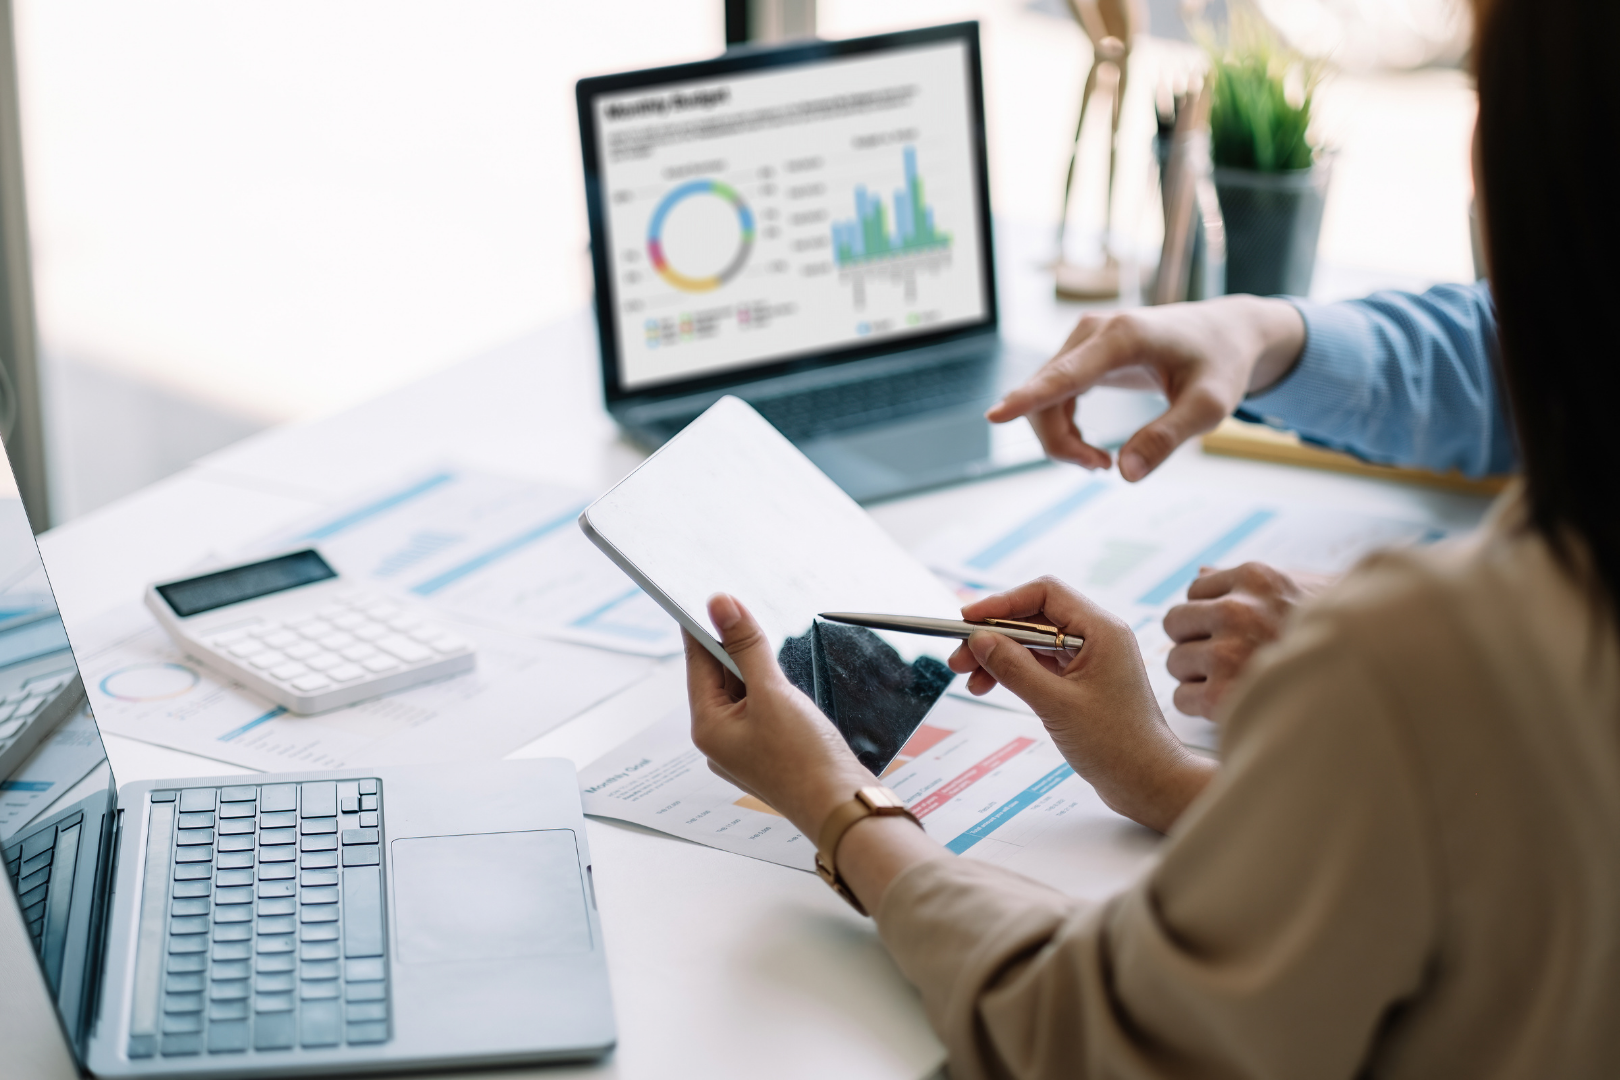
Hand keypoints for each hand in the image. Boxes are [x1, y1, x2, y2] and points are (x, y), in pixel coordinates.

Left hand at [685, 594, 875, 838]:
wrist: (845, 808)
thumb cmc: (805, 761)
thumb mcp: (773, 692)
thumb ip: (746, 645)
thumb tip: (720, 605)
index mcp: (708, 727)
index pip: (697, 663)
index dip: (703, 626)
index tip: (708, 595)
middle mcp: (720, 739)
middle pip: (719, 676)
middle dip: (733, 645)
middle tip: (745, 609)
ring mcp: (745, 747)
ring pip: (742, 691)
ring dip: (754, 665)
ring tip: (767, 640)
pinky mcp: (769, 750)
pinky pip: (761, 707)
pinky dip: (770, 687)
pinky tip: (785, 677)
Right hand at [948, 577, 1214, 832]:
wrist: (1148, 782)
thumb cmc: (1117, 746)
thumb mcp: (1056, 705)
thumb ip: (1015, 668)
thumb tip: (980, 640)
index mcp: (1101, 631)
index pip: (1044, 594)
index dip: (1001, 603)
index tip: (968, 620)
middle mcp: (1097, 637)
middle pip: (1034, 617)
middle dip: (993, 634)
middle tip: (960, 657)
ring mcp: (1090, 658)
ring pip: (1033, 641)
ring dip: (999, 655)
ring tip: (969, 678)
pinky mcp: (1083, 680)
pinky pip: (1041, 663)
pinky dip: (1014, 671)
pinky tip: (990, 685)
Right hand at [987, 296, 1305, 480]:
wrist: (1225, 334)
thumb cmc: (1220, 366)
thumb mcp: (1210, 407)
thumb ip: (1168, 438)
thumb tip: (1125, 473)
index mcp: (1124, 337)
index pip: (1066, 375)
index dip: (1029, 398)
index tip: (995, 416)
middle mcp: (1094, 331)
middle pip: (1046, 396)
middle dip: (1061, 444)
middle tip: (1101, 469)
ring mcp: (1083, 339)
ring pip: (1043, 399)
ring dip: (1061, 440)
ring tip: (1103, 463)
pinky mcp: (1080, 353)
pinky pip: (1051, 396)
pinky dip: (1063, 429)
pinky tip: (1092, 448)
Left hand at [1163, 563, 1334, 717]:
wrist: (1377, 678)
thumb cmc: (1341, 636)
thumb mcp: (1301, 591)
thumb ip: (1250, 583)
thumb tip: (1201, 571)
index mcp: (1257, 578)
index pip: (1196, 590)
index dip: (1210, 614)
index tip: (1232, 632)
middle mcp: (1239, 609)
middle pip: (1176, 622)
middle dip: (1195, 641)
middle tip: (1226, 659)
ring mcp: (1230, 652)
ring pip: (1176, 662)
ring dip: (1198, 676)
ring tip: (1235, 683)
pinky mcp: (1224, 695)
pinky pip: (1183, 698)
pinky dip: (1200, 707)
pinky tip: (1232, 704)